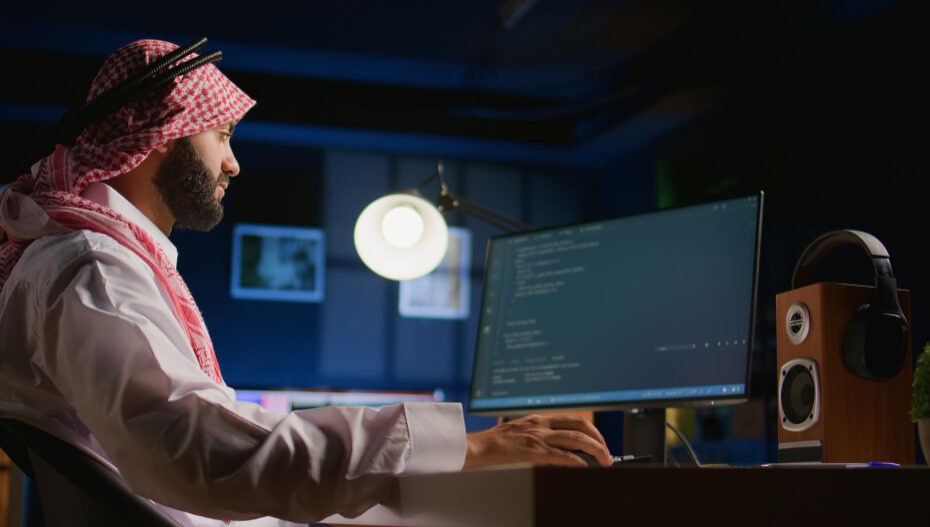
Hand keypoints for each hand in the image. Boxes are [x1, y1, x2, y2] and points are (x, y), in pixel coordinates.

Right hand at [463, 413, 611, 467]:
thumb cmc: (493, 444)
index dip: (590, 430)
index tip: (599, 442)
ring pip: (576, 438)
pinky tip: (584, 467)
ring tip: (604, 461)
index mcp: (538, 419)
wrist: (475, 446)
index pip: (572, 419)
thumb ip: (537, 437)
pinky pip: (562, 455)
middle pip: (580, 424)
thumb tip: (556, 449)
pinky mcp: (533, 450)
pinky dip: (577, 461)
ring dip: (595, 450)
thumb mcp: (519, 434)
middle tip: (607, 453)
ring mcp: (538, 436)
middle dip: (598, 438)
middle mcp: (541, 424)